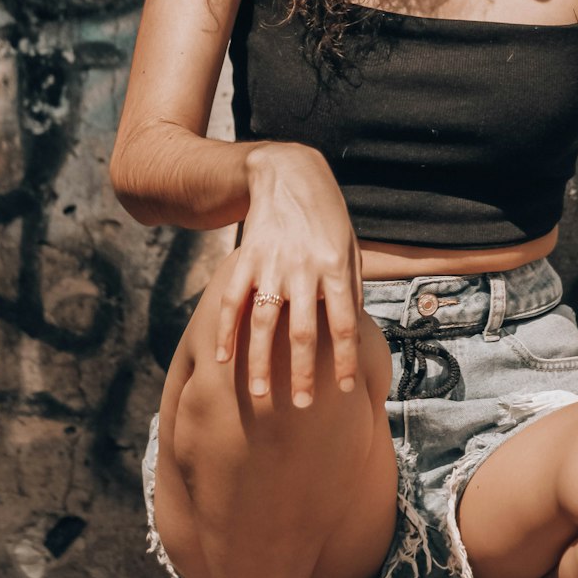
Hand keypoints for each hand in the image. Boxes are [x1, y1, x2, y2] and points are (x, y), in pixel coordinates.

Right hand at [214, 143, 362, 405]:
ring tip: (258, 397)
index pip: (344, 322)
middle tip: (300, 406)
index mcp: (335, 265)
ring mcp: (271, 263)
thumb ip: (349, 286)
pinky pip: (232, 300)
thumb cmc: (325, 216)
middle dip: (302, 373)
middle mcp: (304, 267)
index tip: (345, 389)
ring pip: (264, 323)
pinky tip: (223, 360)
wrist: (287, 171)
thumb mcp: (348, 245)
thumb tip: (354, 331)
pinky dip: (226, 331)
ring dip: (260, 363)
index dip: (346, 358)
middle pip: (303, 331)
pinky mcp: (246, 258)